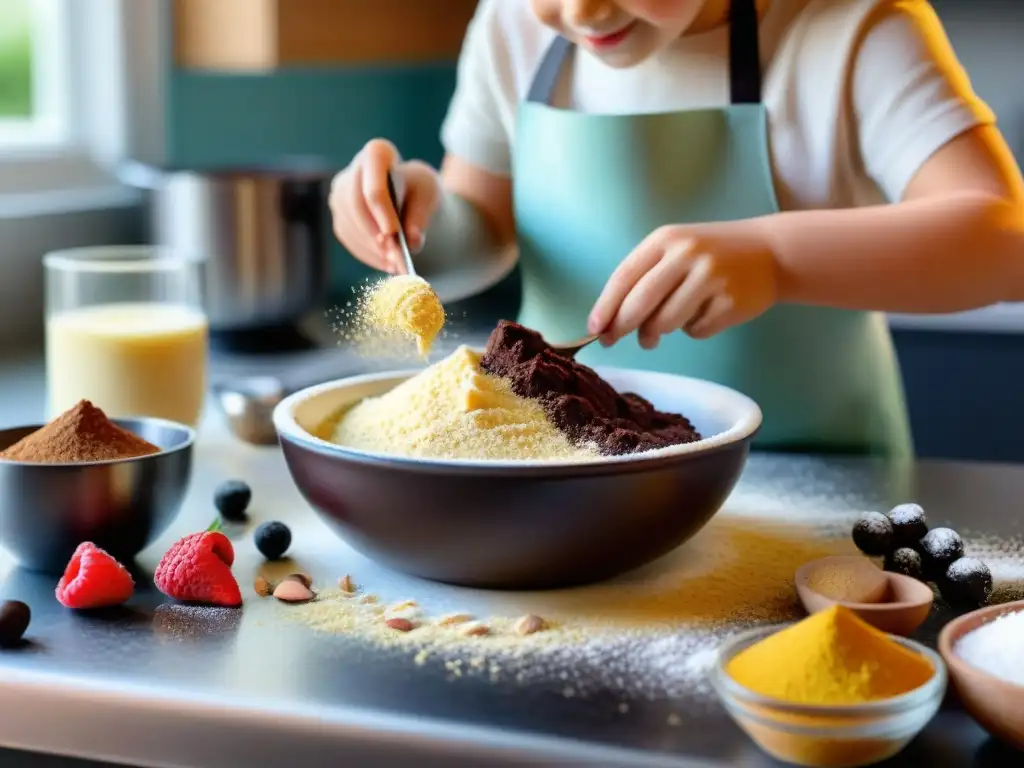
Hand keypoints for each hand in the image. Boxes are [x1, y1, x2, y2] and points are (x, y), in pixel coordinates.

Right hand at [329, 138, 442, 273]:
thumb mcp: (429, 195)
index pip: (373, 183)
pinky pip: (349, 238)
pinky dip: (368, 253)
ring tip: (395, 264)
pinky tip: (386, 264)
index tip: (393, 234)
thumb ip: (422, 216)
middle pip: (355, 204)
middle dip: (374, 234)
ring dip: (372, 248)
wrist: (409, 195)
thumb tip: (413, 241)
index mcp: (377, 154)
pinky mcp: (340, 216)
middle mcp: (352, 172)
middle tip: (393, 256)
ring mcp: (341, 194)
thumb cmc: (419, 189)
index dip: (381, 211)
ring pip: (350, 224)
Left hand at [587, 223, 777, 347]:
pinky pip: (695, 331)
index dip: (605, 306)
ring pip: (665, 322)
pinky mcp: (730, 302)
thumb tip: (609, 322)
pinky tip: (704, 313)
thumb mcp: (675, 250)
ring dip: (655, 333)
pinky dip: (692, 330)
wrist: (770, 252)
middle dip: (622, 327)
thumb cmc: (710, 255)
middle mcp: (687, 255)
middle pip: (640, 303)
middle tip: (612, 340)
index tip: (593, 329)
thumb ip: (644, 278)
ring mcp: (711, 278)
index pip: (625, 276)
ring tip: (659, 331)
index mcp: (666, 240)